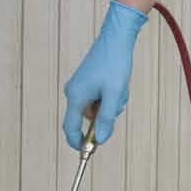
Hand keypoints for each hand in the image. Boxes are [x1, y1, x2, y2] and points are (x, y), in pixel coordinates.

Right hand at [62, 0, 148, 149]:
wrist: (116, 37)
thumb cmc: (115, 64)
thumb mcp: (114, 94)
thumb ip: (106, 119)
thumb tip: (99, 141)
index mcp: (75, 97)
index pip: (71, 129)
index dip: (79, 143)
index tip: (90, 153)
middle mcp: (73, 92)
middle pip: (87, 118)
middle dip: (104, 115)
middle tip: (117, 100)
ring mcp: (79, 86)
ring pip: (96, 108)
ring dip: (110, 104)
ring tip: (119, 88)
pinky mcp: (87, 81)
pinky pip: (98, 98)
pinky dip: (109, 96)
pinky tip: (117, 83)